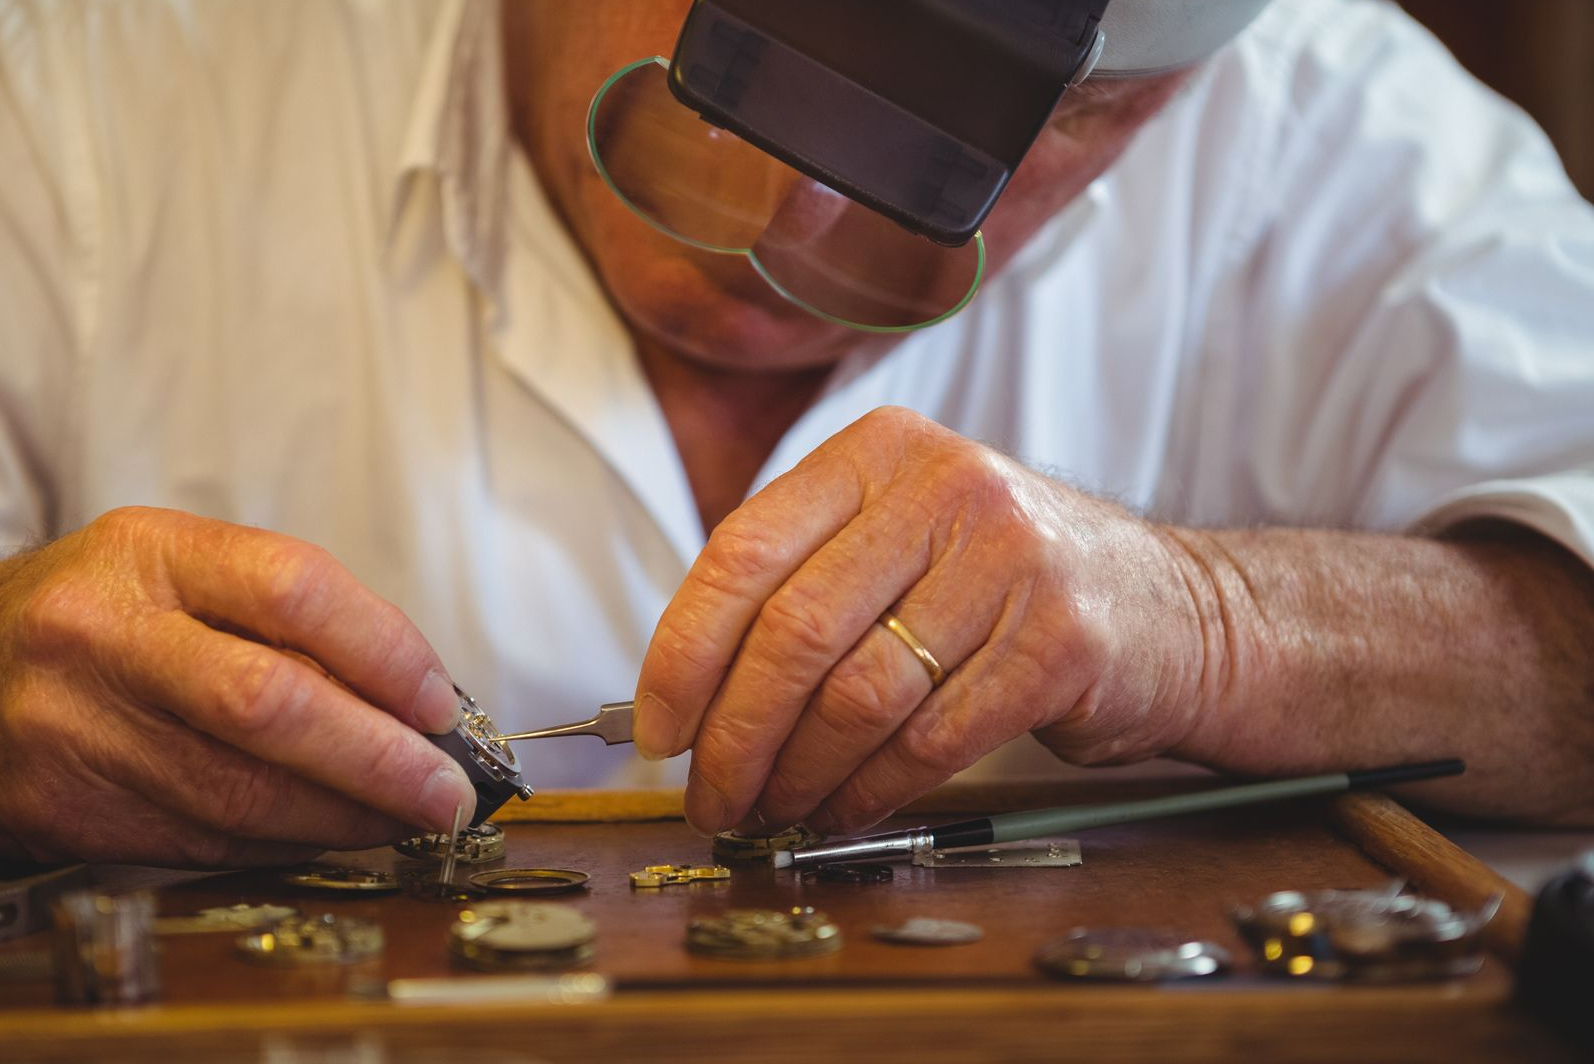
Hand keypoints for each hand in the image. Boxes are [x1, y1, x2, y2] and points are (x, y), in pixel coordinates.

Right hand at [0, 507, 476, 865]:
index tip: (438, 704)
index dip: (385, 651)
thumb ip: (268, 612)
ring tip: (401, 820)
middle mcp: (98, 633)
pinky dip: (276, 844)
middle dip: (379, 759)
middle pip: (270, 704)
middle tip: (444, 791)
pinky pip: (196, 840)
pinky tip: (322, 836)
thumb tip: (404, 693)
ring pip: (238, 792)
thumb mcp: (158, 569)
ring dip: (340, 818)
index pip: (291, 588)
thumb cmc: (66, 619)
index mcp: (143, 551)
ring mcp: (68, 727)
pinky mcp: (55, 809)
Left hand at [633, 407, 1209, 835]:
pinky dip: (866, 790)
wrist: (1176, 610)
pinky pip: (928, 740)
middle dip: (733, 733)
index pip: (743, 549)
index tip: (657, 726)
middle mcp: (945, 489)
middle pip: (793, 631)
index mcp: (881, 451)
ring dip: (796, 774)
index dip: (683, 651)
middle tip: (708, 793)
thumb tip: (685, 684)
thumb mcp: (906, 534)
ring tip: (768, 808)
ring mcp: (1010, 562)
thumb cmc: (1008, 583)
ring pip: (857, 695)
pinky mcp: (1059, 644)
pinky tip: (839, 809)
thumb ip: (806, 577)